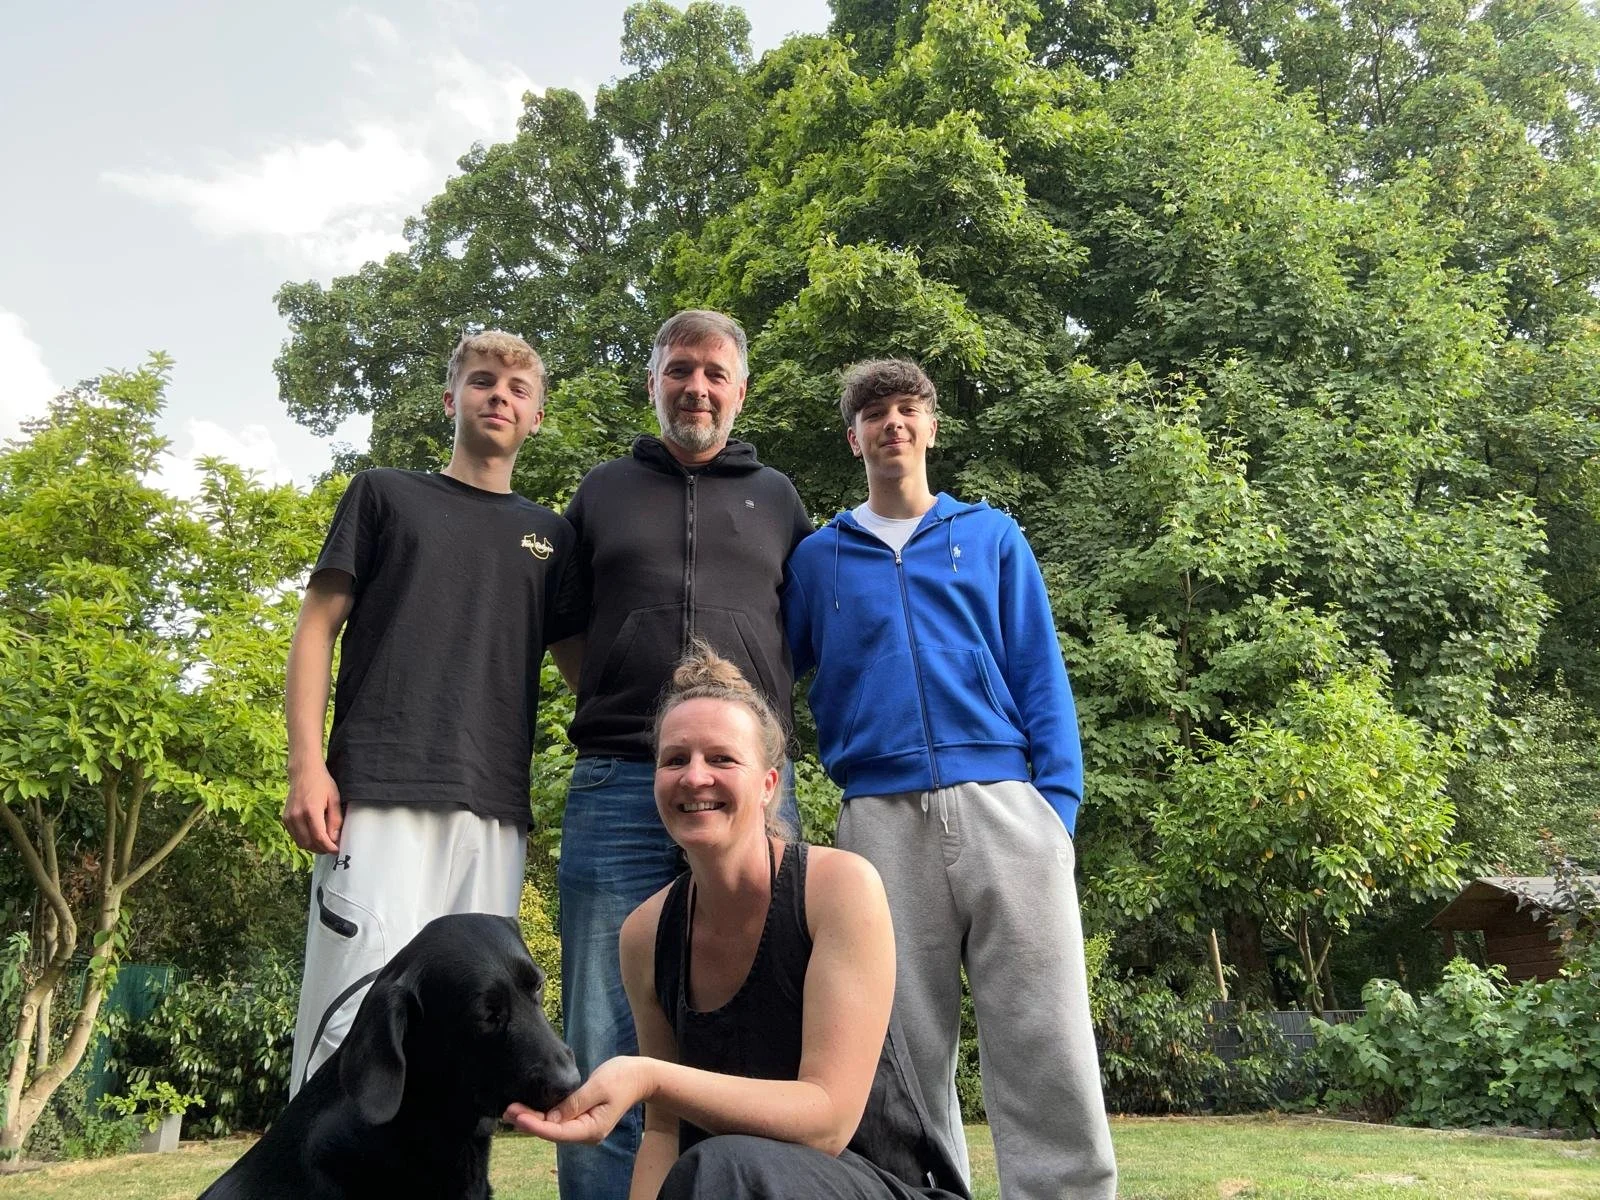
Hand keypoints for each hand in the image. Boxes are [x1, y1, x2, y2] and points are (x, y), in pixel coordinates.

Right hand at [283, 763, 342, 853]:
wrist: (303, 772)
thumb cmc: (322, 783)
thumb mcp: (334, 799)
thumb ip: (335, 820)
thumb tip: (334, 839)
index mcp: (311, 810)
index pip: (319, 837)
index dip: (329, 847)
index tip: (337, 850)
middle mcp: (297, 816)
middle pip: (309, 843)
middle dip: (322, 849)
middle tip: (332, 847)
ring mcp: (288, 818)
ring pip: (300, 843)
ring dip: (313, 847)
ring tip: (324, 843)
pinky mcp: (285, 818)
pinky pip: (295, 836)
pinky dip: (304, 840)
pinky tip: (314, 836)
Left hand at [503, 1057, 652, 1144]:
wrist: (640, 1076)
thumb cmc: (622, 1078)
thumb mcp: (599, 1087)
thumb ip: (574, 1103)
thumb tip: (550, 1119)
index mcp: (592, 1129)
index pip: (557, 1132)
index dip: (535, 1125)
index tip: (516, 1115)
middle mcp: (585, 1133)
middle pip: (552, 1131)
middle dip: (529, 1122)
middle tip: (507, 1110)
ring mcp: (583, 1127)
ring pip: (553, 1127)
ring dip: (533, 1118)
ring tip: (512, 1109)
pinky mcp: (580, 1118)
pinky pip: (558, 1120)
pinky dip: (543, 1115)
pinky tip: (529, 1108)